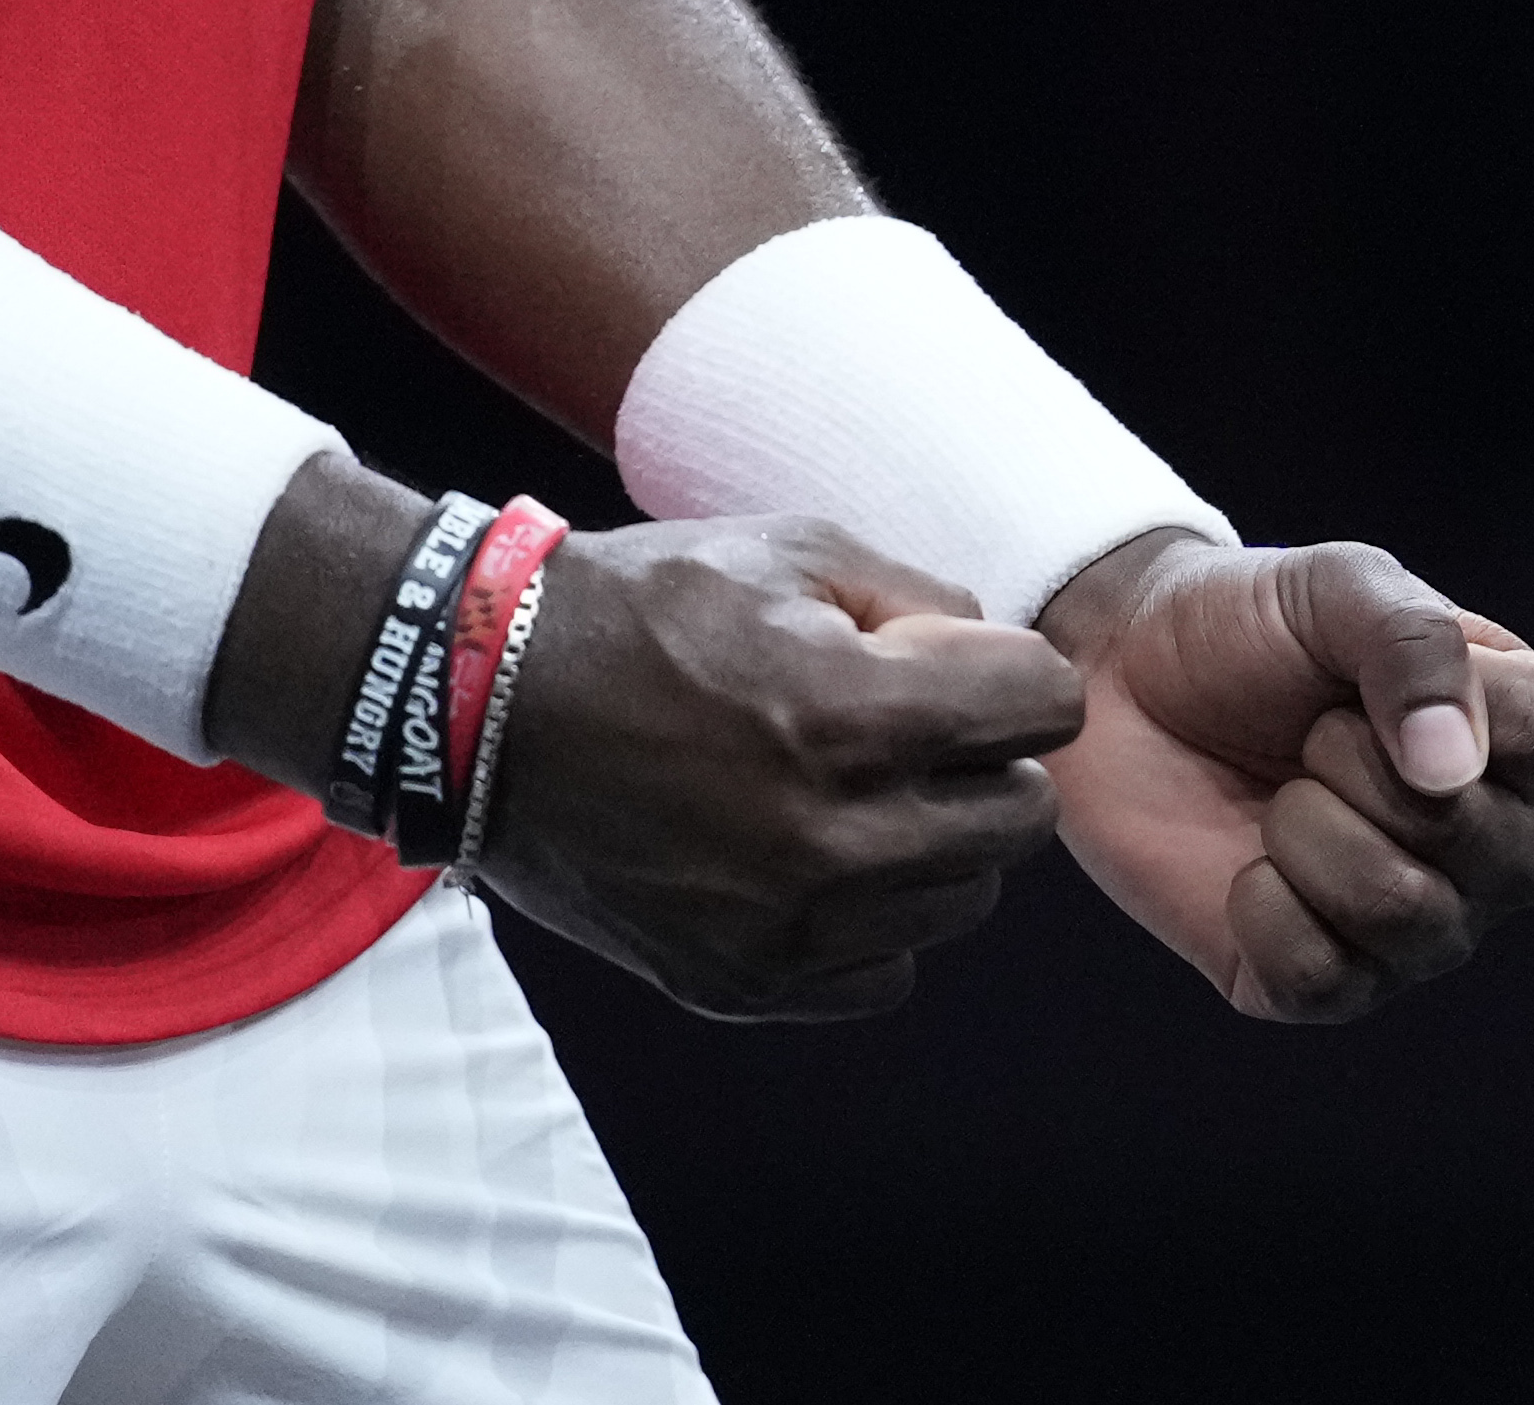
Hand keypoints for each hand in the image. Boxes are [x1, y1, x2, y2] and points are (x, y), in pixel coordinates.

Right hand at [468, 518, 1082, 1021]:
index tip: (962, 669)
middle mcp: (833, 839)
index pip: (1046, 708)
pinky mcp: (744, 983)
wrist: (487, 711)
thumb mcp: (791, 549)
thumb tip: (1000, 660)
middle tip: (909, 732)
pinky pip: (884, 971)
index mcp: (852, 714)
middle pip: (1023, 820)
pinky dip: (867, 921)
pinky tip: (807, 859)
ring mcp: (788, 926)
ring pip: (961, 902)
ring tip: (845, 793)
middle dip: (984, 763)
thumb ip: (925, 601)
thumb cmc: (644, 611)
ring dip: (929, 845)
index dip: (1013, 675)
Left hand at [1040, 533, 1533, 1022]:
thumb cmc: (1251, 626)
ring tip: (1279, 797)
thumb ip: (1413, 643)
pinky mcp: (1328, 986)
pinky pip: (1324, 978)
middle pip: (1490, 852)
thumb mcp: (1336, 587)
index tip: (1362, 674)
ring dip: (1309, 836)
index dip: (1445, 702)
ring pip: (1409, 919)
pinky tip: (1245, 866)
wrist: (1121, 677)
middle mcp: (1495, 850)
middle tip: (1310, 733)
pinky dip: (1262, 908)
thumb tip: (1452, 771)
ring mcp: (1419, 929)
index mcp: (1520, 741)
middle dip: (1361, 771)